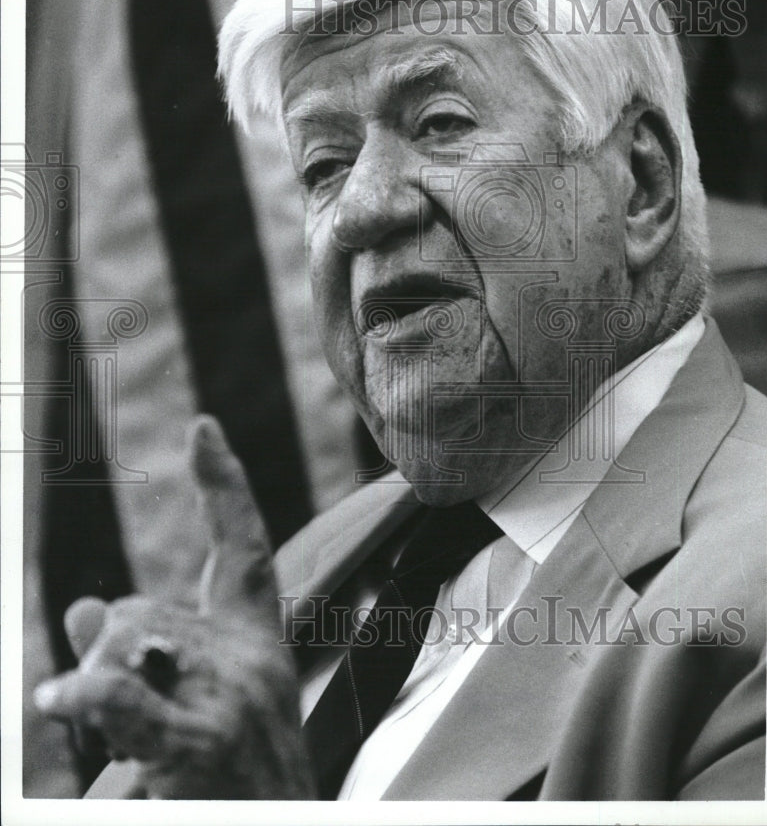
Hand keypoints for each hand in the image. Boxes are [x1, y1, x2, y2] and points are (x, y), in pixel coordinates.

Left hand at [34, 416, 315, 798]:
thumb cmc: (237, 790)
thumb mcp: (199, 716)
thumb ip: (143, 659)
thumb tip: (80, 610)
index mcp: (258, 648)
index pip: (242, 550)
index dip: (223, 486)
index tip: (204, 428)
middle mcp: (252, 660)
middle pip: (141, 610)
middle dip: (105, 654)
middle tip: (111, 720)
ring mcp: (231, 698)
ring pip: (121, 644)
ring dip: (93, 689)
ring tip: (124, 752)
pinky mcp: (201, 743)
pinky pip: (126, 696)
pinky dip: (85, 697)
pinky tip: (55, 702)